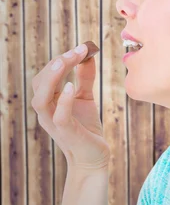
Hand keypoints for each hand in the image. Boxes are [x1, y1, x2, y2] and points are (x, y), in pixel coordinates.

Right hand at [31, 42, 109, 171]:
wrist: (94, 156)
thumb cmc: (87, 127)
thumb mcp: (85, 98)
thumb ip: (84, 78)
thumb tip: (88, 55)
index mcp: (49, 101)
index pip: (47, 76)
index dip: (62, 60)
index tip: (83, 48)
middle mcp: (46, 111)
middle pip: (40, 83)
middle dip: (57, 64)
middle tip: (79, 51)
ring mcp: (53, 123)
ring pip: (41, 99)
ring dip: (52, 78)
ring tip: (66, 61)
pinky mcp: (66, 133)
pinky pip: (59, 116)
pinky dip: (63, 101)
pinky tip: (71, 87)